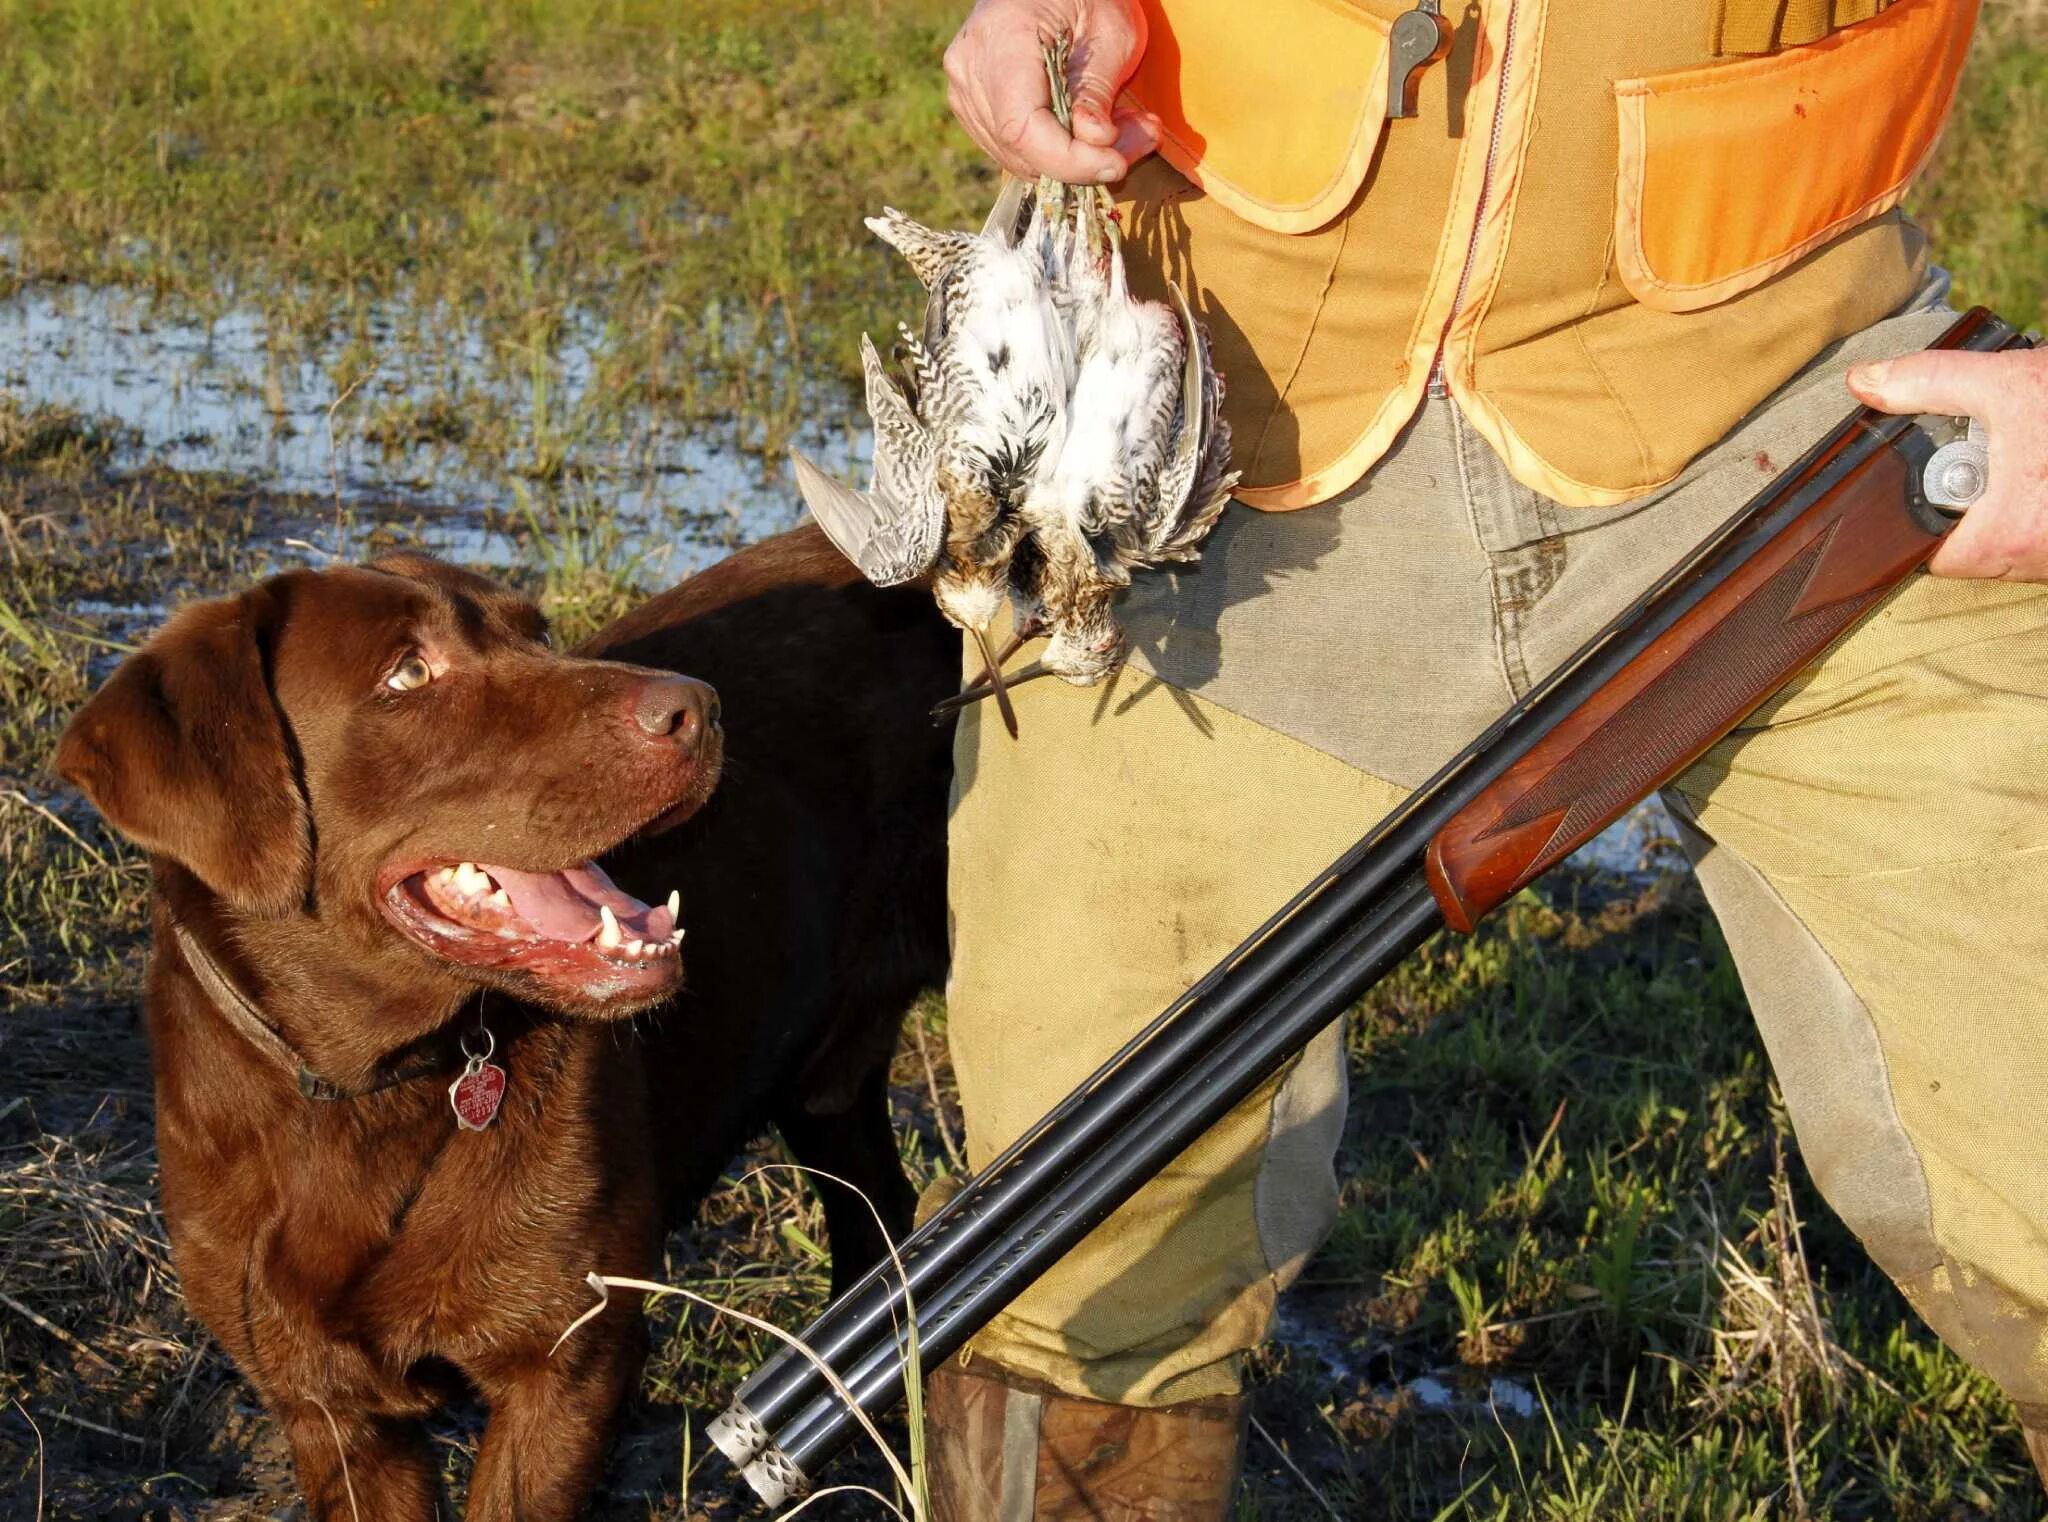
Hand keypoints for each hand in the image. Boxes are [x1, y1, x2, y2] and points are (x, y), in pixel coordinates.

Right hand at [944, 0, 1161, 182]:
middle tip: (1140, 137)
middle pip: (1022, 149)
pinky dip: (1058, 151)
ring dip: (1077, 158)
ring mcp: (966, 92)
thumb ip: (1098, 88)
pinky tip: (1092, 125)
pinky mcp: (975, 108)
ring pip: (1020, 159)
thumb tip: (1094, 141)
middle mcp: (970, 71)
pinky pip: (1016, 151)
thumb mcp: (1110, 29)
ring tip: (1122, 125)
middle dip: (1085, 160)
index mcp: (1000, 42)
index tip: (1117, 163)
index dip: (1069, 160)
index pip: (1022, 128)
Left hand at [1847, 345, 2047, 579]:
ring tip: (2015, 453)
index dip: (1904, 519)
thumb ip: (1930, 383)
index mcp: (2003, 538)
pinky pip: (2037, 532)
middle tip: (1966, 454)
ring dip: (1998, 500)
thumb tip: (1864, 383)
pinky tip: (2039, 461)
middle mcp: (2032, 563)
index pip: (1922, 554)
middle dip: (1955, 501)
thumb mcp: (2007, 384)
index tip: (1904, 484)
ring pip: (2005, 539)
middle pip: (1962, 545)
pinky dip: (2031, 500)